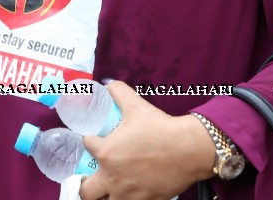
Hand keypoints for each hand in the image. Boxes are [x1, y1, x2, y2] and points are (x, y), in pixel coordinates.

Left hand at [77, 81, 214, 199]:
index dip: (88, 140)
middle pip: (86, 192)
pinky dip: (126, 199)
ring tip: (106, 188)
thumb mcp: (135, 105)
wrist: (189, 149)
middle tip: (88, 177)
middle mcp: (113, 178)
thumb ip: (119, 92)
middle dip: (84, 185)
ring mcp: (129, 194)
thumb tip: (109, 84)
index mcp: (106, 153)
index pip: (86, 146)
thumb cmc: (160, 128)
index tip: (93, 139)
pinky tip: (129, 192)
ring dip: (104, 196)